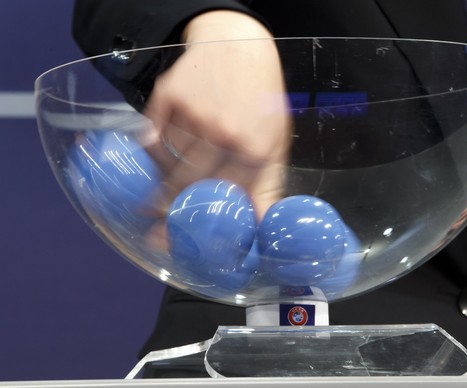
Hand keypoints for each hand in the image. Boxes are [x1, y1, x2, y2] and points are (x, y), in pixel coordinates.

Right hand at [141, 11, 290, 249]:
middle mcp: (223, 131)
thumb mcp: (274, 142)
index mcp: (254, 148)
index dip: (196, 218)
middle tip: (152, 225)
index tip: (178, 236)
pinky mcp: (169, 95)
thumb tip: (259, 227)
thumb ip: (266, 186)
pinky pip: (151, 135)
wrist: (239, 47)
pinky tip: (151, 160)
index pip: (220, 195)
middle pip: (185, 182)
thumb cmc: (260, 102)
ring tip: (152, 192)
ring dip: (158, 180)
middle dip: (165, 207)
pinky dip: (149, 151)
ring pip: (166, 161)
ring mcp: (194, 112)